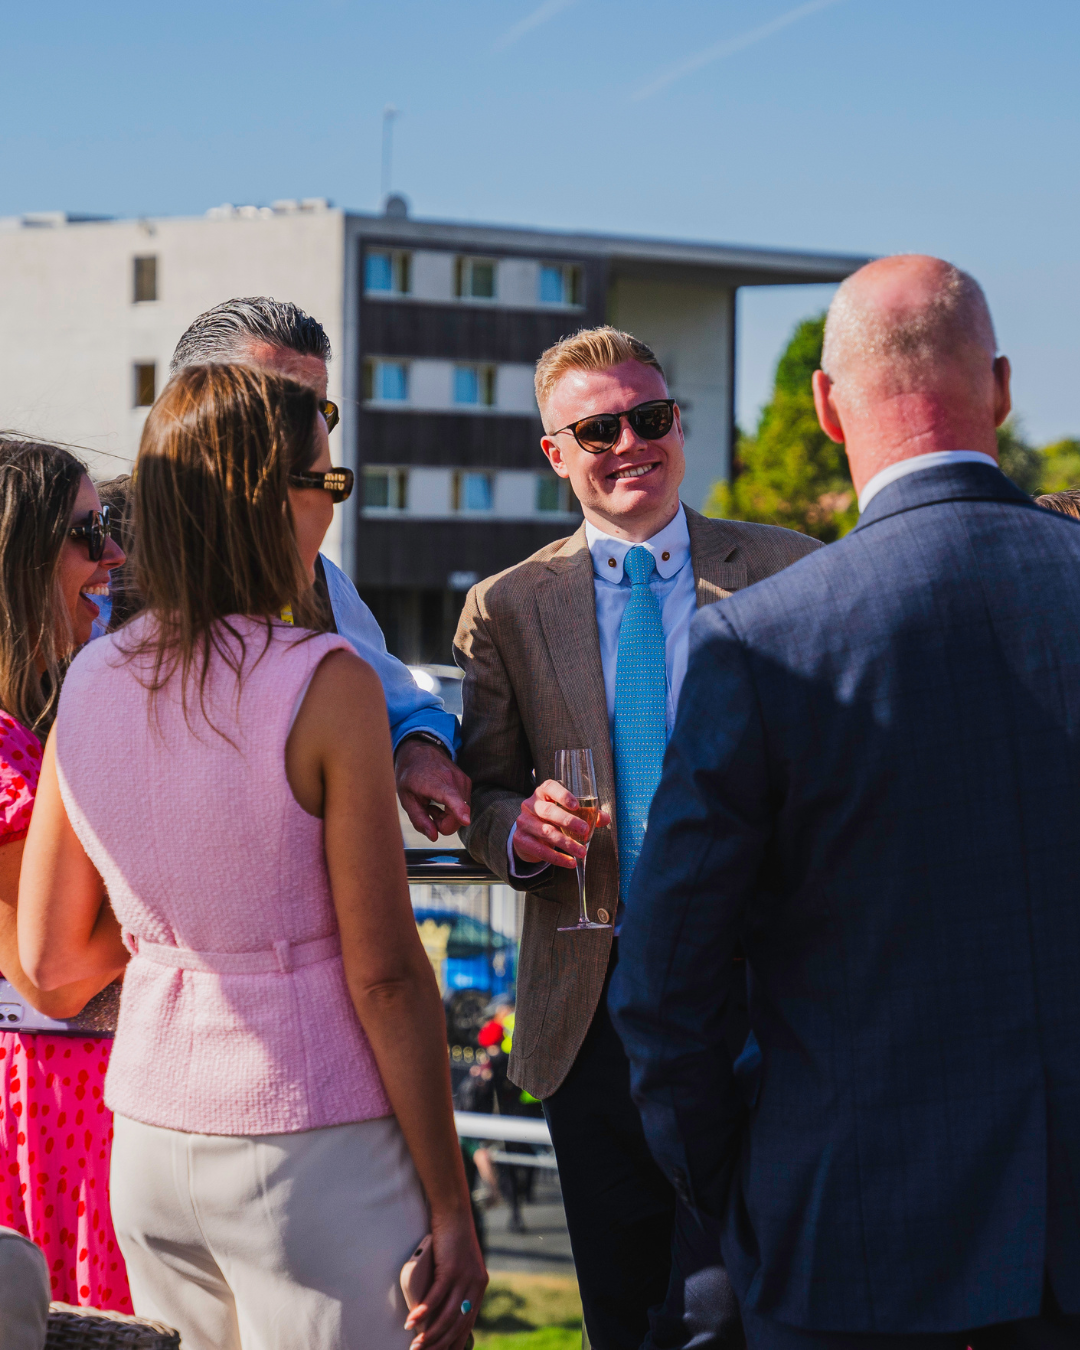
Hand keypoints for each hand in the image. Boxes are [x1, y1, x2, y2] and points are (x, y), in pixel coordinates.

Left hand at [396, 740, 471, 840]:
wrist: (420, 752)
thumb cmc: (411, 776)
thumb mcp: (406, 799)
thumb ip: (419, 819)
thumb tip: (434, 836)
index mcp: (434, 782)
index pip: (450, 797)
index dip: (459, 810)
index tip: (465, 820)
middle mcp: (453, 780)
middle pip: (457, 817)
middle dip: (443, 824)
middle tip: (428, 815)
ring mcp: (463, 780)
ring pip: (462, 813)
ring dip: (447, 817)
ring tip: (432, 805)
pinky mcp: (467, 782)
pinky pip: (464, 806)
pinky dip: (452, 810)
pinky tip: (440, 802)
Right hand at [405, 1210, 486, 1349]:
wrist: (454, 1211)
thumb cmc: (451, 1238)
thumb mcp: (458, 1265)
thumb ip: (455, 1286)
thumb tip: (438, 1310)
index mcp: (479, 1286)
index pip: (468, 1323)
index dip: (454, 1343)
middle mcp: (476, 1284)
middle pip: (457, 1324)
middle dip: (439, 1344)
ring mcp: (465, 1277)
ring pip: (447, 1315)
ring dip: (429, 1334)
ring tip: (415, 1345)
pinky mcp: (451, 1268)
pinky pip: (436, 1297)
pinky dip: (423, 1312)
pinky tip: (411, 1322)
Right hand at [512, 779, 610, 869]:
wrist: (529, 834)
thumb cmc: (553, 819)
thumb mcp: (567, 812)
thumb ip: (586, 813)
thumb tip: (605, 818)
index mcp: (542, 793)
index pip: (550, 788)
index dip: (563, 795)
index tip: (576, 805)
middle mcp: (530, 805)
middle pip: (548, 811)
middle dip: (568, 821)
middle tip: (584, 830)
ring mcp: (524, 822)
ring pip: (545, 832)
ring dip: (566, 843)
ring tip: (582, 852)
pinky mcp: (521, 840)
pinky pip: (540, 850)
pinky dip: (557, 858)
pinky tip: (570, 863)